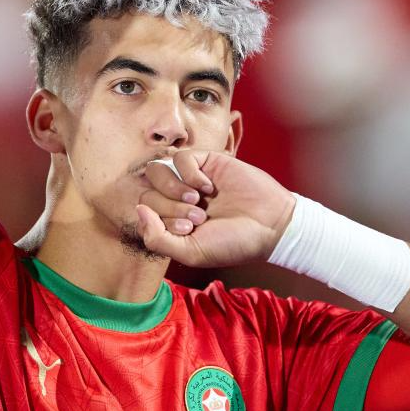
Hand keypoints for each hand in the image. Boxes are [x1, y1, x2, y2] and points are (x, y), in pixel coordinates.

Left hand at [135, 150, 295, 267]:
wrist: (271, 226)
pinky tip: (207, 186)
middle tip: (198, 219)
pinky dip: (189, 173)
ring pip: (156, 171)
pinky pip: (180, 157)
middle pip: (147, 193)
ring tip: (197, 201)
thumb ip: (157, 238)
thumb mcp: (191, 252)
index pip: (143, 213)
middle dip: (169, 208)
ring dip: (172, 188)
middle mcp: (175, 199)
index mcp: (170, 221)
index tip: (188, 231)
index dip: (159, 222)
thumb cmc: (232, 243)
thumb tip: (138, 210)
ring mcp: (189, 179)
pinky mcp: (206, 161)